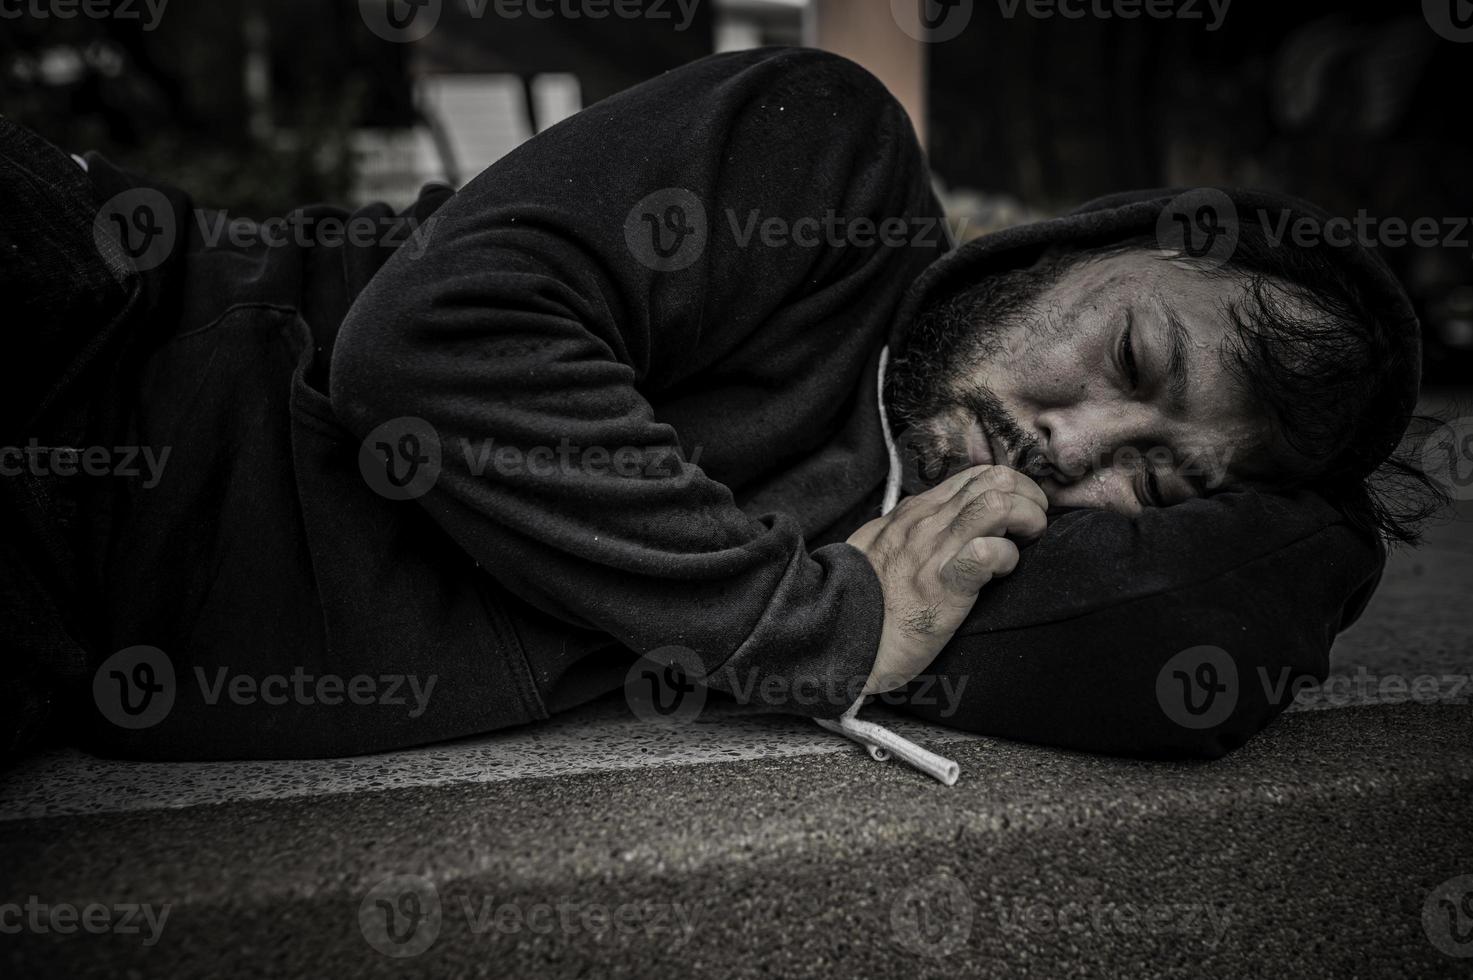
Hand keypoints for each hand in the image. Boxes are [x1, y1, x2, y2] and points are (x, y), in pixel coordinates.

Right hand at [846, 465, 1047, 695]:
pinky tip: (1003, 571)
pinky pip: (987, 553)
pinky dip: (1006, 557)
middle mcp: (926, 523)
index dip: (1009, 487)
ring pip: (998, 504)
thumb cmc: (859, 600)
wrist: (835, 637)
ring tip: (1028, 541)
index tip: (1018, 513)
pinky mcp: (943, 586)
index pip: (974, 476)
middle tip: (1033, 525)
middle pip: (995, 479)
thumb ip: (905, 531)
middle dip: (1029, 496)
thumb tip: (929, 523)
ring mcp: (934, 551)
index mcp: (913, 513)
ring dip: (1027, 518)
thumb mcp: (876, 548)